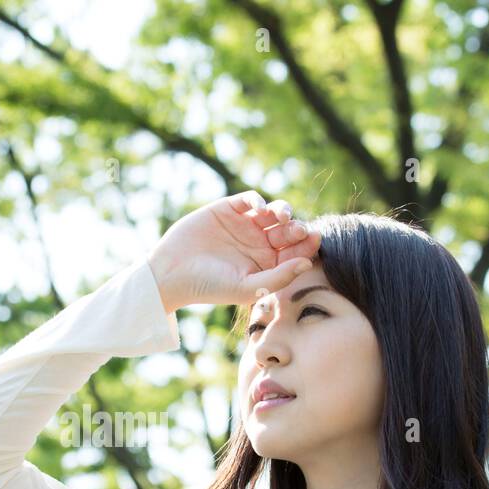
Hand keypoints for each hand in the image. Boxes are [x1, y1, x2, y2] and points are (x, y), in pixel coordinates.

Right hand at [147, 191, 320, 311]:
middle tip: (298, 230)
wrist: (172, 274)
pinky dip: (257, 200)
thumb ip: (278, 277)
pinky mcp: (228, 209)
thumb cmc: (209, 287)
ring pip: (273, 212)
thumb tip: (308, 263)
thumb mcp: (247, 288)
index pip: (295, 252)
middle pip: (288, 231)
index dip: (308, 244)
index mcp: (267, 264)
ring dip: (282, 210)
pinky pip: (250, 199)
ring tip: (281, 216)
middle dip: (296, 228)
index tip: (315, 238)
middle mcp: (259, 244)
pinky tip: (258, 209)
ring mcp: (245, 225)